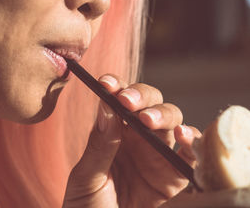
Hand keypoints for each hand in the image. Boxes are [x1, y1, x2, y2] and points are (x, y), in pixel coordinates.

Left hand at [63, 74, 200, 207]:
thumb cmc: (86, 206)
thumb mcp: (86, 177)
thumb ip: (99, 145)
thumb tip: (106, 107)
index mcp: (112, 133)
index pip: (117, 101)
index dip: (115, 87)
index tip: (106, 83)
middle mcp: (136, 138)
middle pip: (148, 103)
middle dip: (141, 96)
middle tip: (128, 102)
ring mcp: (156, 154)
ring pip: (170, 120)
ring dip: (163, 114)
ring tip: (148, 121)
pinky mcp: (173, 175)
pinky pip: (189, 155)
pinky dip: (192, 142)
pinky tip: (184, 136)